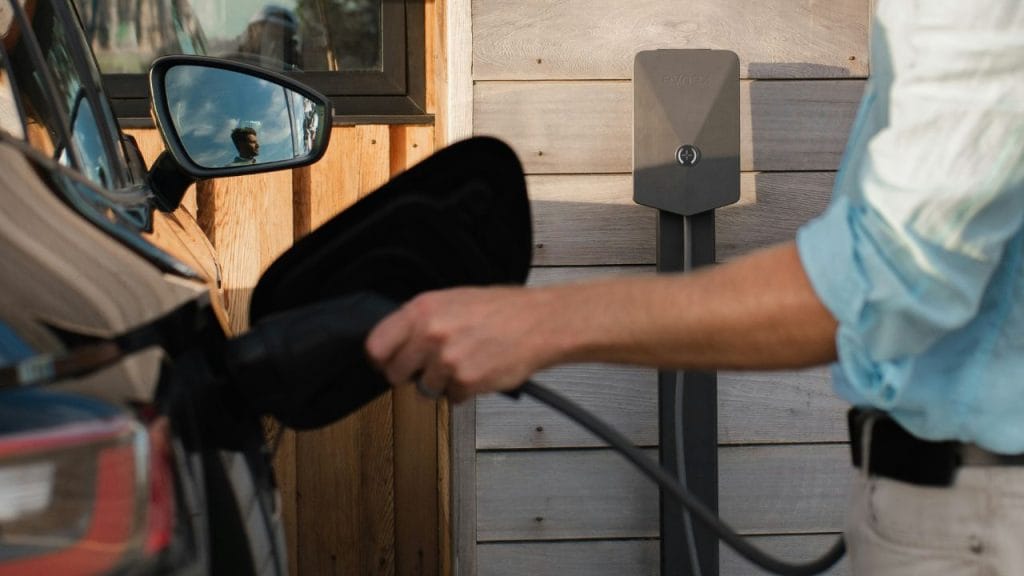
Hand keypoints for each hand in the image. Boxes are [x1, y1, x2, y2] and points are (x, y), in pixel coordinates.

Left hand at [365, 286, 563, 402]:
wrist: (539, 323)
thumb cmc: (501, 309)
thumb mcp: (453, 299)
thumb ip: (422, 319)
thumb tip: (397, 342)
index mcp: (422, 310)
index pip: (376, 346)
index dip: (382, 359)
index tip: (388, 363)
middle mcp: (430, 335)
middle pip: (395, 373)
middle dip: (411, 374)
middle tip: (430, 367)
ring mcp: (447, 361)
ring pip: (425, 389)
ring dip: (442, 383)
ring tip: (465, 363)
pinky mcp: (465, 382)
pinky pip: (452, 397)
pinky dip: (464, 390)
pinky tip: (479, 370)